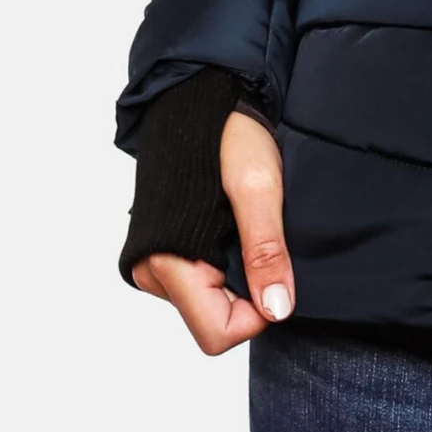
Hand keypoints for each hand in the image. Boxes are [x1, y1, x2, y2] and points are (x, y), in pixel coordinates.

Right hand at [130, 110, 294, 354]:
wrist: (199, 99)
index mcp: (168, 262)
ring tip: (247, 226)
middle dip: (249, 293)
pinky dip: (227, 262)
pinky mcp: (166, 252)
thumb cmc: (227, 136)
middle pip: (213, 321)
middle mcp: (153, 271)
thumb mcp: (258, 188)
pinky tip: (234, 227)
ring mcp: (156, 264)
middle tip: (263, 240)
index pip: (216, 333)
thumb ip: (266, 251)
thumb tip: (277, 310)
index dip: (256, 313)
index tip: (276, 270)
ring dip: (238, 275)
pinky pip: (203, 281)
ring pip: (210, 302)